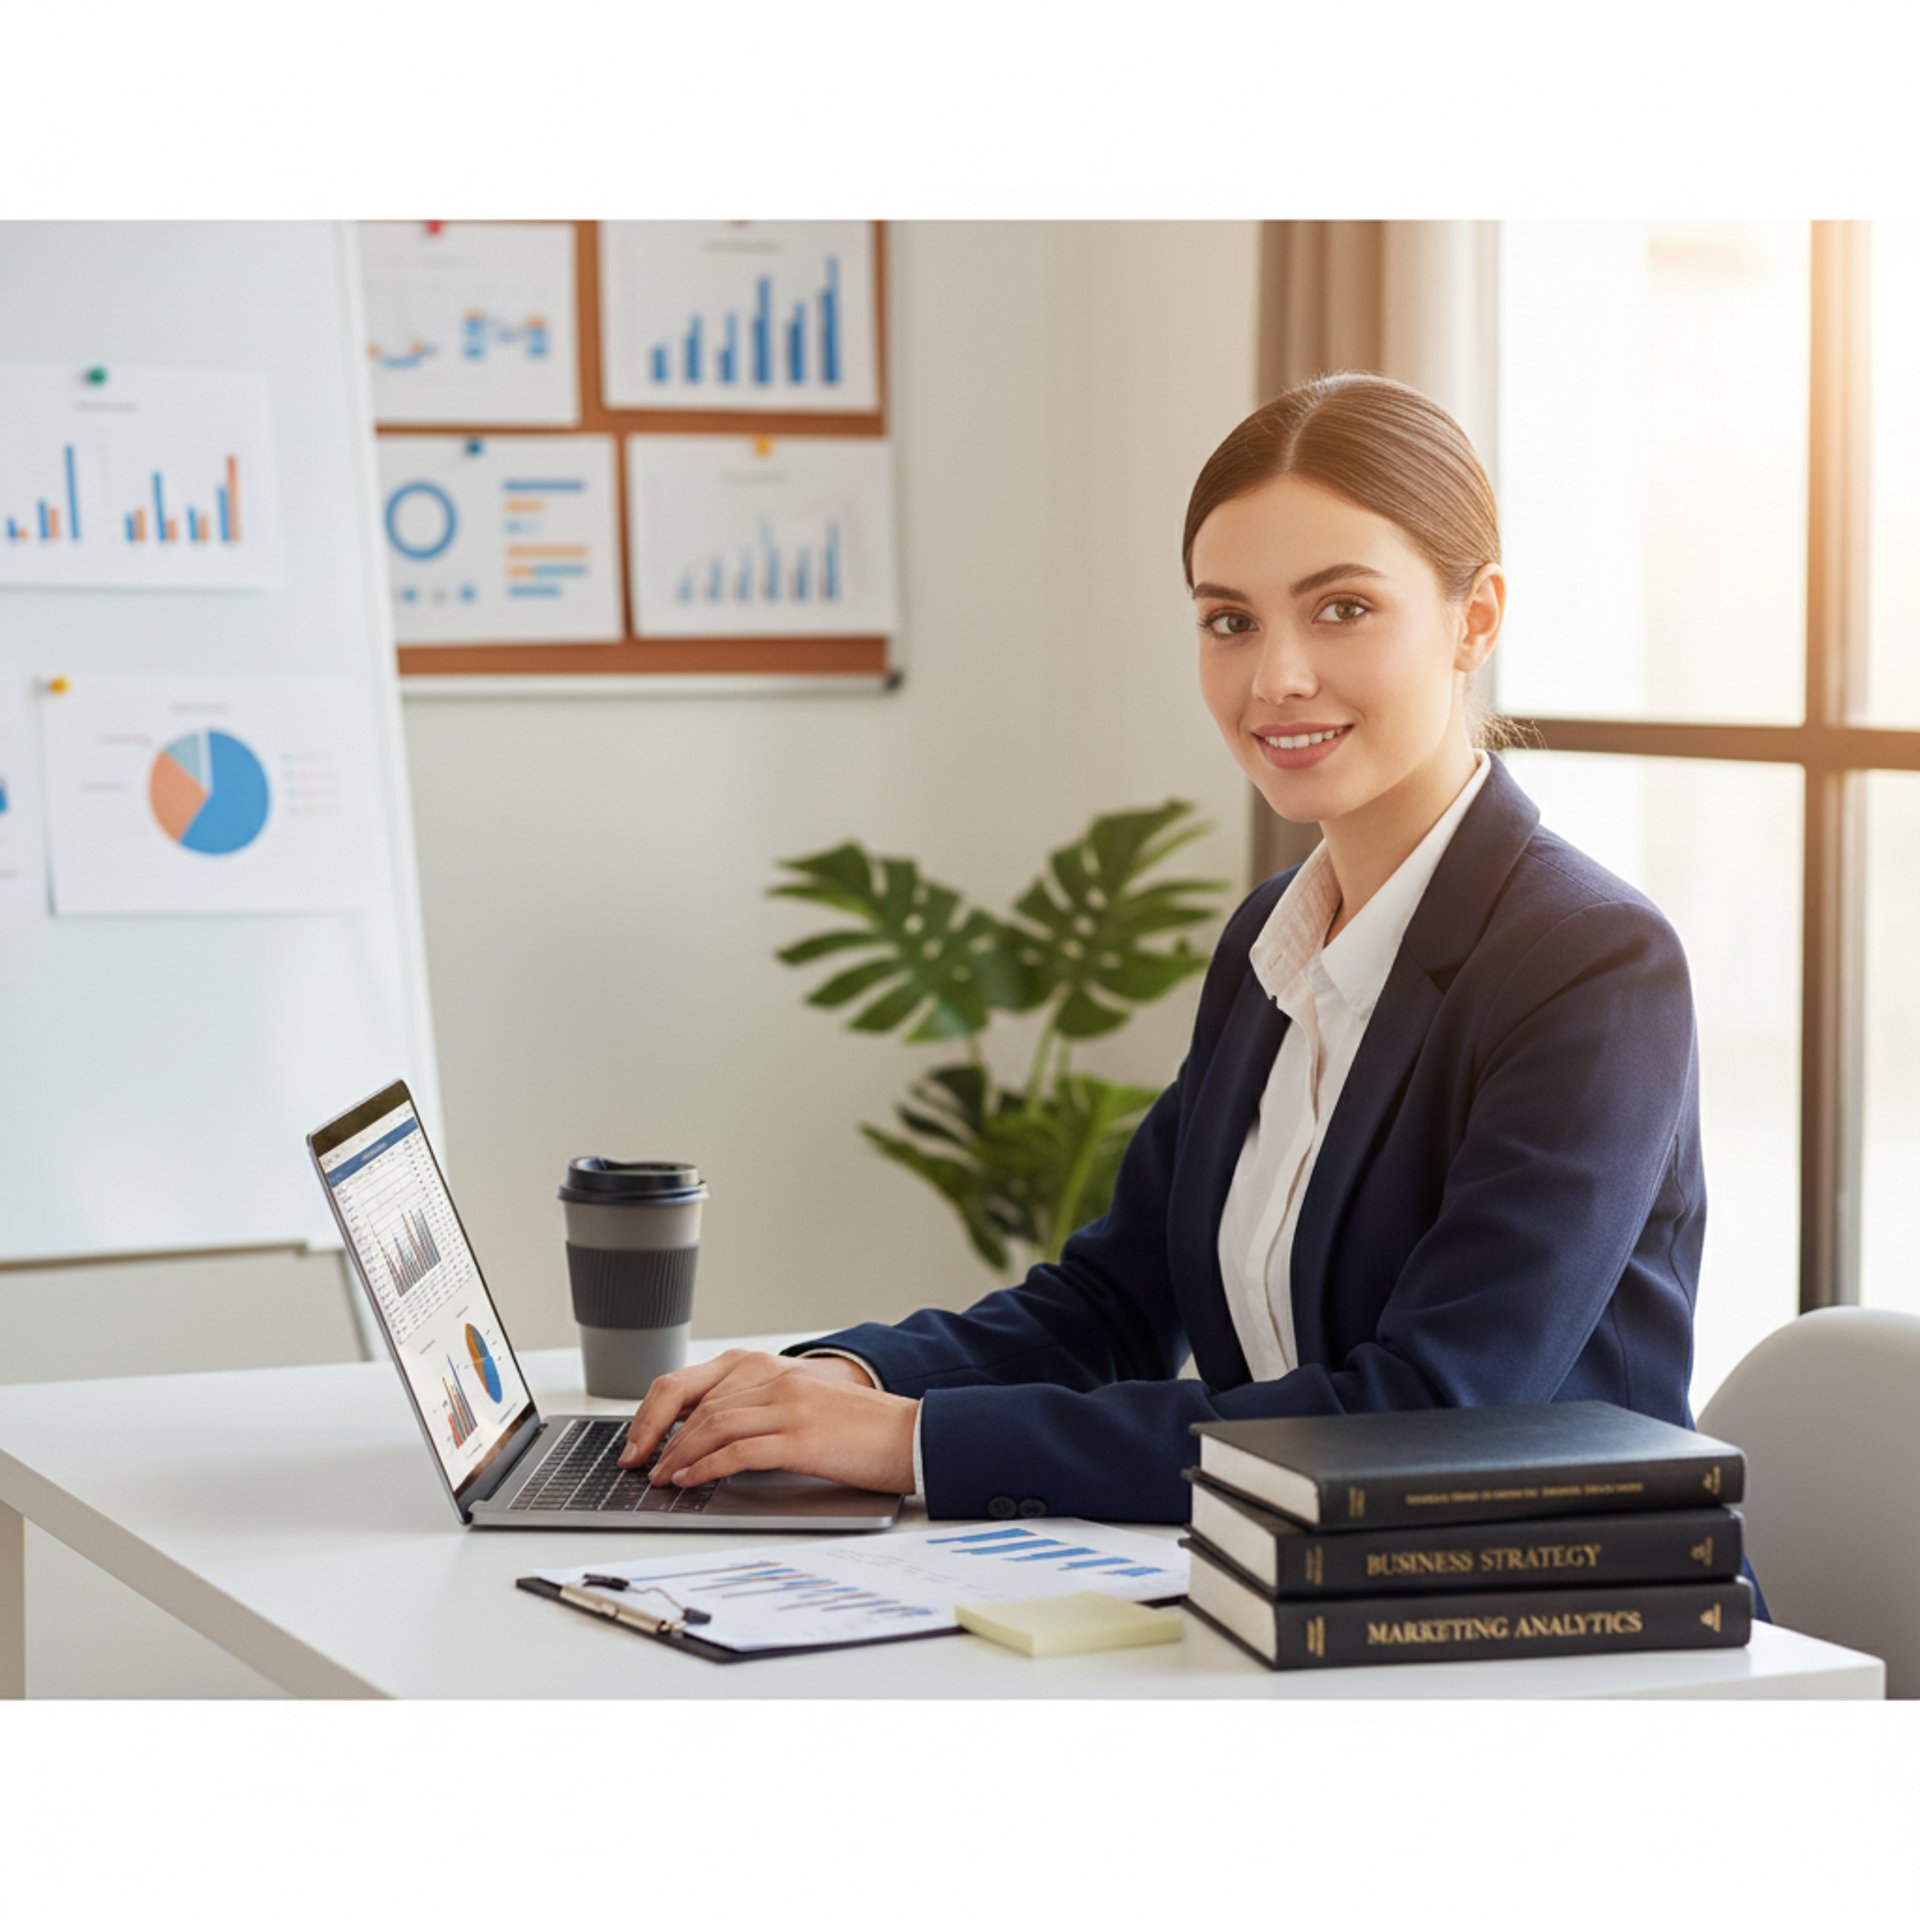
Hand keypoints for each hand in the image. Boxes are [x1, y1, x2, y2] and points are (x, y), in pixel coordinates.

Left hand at [619, 1348, 914, 1494]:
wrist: (913, 1434)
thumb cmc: (862, 1429)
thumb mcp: (805, 1407)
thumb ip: (763, 1411)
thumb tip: (711, 1440)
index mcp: (774, 1370)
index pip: (698, 1383)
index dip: (659, 1411)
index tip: (639, 1438)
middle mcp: (777, 1380)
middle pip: (698, 1402)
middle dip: (659, 1434)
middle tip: (637, 1462)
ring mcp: (789, 1406)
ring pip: (712, 1424)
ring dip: (677, 1454)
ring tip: (660, 1477)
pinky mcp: (802, 1438)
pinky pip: (739, 1450)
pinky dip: (706, 1467)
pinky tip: (690, 1481)